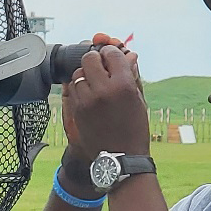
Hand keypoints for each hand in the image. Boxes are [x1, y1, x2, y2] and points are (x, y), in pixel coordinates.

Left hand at [66, 35, 148, 158]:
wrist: (121, 157)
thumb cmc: (135, 128)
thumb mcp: (139, 99)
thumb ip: (131, 74)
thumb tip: (129, 54)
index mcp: (123, 84)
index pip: (111, 53)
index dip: (111, 52)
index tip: (111, 56)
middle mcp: (102, 90)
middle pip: (89, 59)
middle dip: (95, 60)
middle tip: (101, 66)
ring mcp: (87, 101)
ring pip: (78, 73)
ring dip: (86, 74)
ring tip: (95, 82)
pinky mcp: (76, 111)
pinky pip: (72, 89)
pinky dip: (79, 87)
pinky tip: (88, 93)